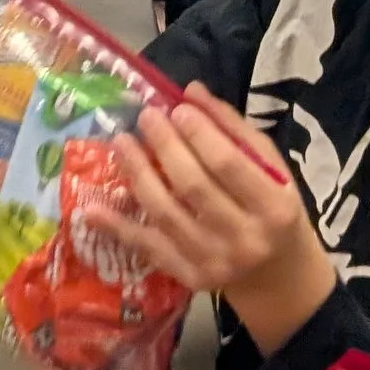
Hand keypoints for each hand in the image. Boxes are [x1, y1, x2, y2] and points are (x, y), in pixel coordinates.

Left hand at [86, 86, 327, 345]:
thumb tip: (191, 91)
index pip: (229, 165)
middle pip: (193, 186)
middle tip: (145, 117)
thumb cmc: (273, 210)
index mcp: (274, 207)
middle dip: (164, 147)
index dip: (199, 134)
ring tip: (121, 143)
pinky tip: (92, 208)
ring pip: (165, 213)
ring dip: (138, 175)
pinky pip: (148, 248)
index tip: (176, 109)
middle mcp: (245, 238)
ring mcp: (214, 262)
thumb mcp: (272, 169)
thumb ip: (234, 130)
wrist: (277, 274)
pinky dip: (118, 228)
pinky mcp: (189, 278)